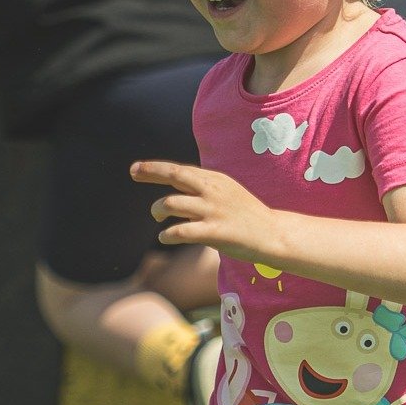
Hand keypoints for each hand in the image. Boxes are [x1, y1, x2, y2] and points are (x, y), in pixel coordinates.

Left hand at [130, 160, 278, 259]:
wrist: (272, 234)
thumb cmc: (246, 215)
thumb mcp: (226, 193)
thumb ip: (202, 189)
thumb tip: (174, 188)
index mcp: (215, 180)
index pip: (179, 170)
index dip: (155, 168)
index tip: (136, 169)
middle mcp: (212, 191)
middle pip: (175, 174)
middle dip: (151, 171)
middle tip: (133, 172)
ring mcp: (213, 210)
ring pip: (172, 203)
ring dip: (158, 210)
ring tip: (158, 217)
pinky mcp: (214, 232)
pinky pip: (180, 231)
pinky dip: (167, 234)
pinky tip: (165, 237)